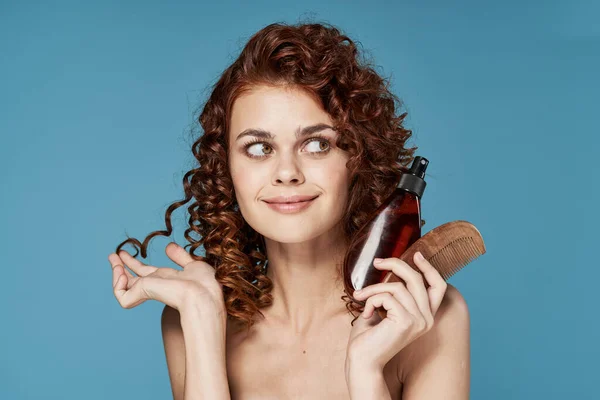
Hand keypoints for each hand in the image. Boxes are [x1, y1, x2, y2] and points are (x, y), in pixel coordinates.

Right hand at [108, 242, 224, 314]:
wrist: (203, 294)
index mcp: (166, 279)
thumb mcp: (192, 264)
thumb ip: (179, 256)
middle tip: (112, 255)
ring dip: (116, 272)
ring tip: (115, 260)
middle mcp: (155, 285)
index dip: (133, 264)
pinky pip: (122, 296)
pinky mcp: (142, 295)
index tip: (123, 253)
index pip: (144, 272)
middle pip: (131, 278)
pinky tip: (122, 273)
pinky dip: (117, 286)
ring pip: (123, 287)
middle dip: (120, 266)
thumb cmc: (204, 284)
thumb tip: (168, 246)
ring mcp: (148, 291)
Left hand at [345, 251, 447, 371]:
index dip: (430, 268)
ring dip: (373, 289)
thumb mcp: (385, 308)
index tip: (416, 254)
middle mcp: (427, 319)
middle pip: (417, 279)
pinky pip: (386, 297)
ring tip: (360, 297)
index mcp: (425, 315)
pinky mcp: (406, 322)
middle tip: (377, 262)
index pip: (438, 286)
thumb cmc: (369, 336)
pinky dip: (371, 300)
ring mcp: (419, 321)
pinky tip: (365, 314)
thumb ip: (394, 292)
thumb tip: (393, 267)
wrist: (362, 360)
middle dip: (395, 264)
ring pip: (396, 286)